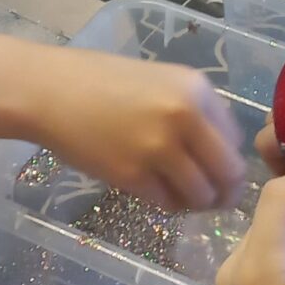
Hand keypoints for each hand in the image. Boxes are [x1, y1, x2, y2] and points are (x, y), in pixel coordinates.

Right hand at [37, 48, 246, 210]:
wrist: (48, 90)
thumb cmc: (100, 81)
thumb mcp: (161, 81)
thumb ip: (195, 111)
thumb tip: (221, 155)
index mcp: (196, 89)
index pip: (236, 140)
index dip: (226, 158)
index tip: (212, 167)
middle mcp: (185, 117)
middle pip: (229, 173)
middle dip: (223, 191)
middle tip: (211, 198)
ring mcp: (158, 148)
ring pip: (201, 195)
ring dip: (193, 201)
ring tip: (175, 191)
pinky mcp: (132, 175)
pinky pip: (167, 204)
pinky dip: (165, 203)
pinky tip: (149, 188)